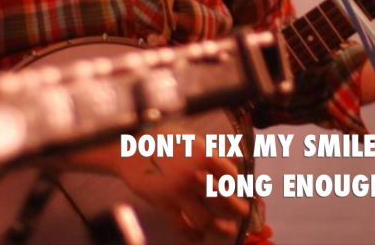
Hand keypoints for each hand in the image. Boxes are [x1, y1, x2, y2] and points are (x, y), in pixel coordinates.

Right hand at [66, 139, 248, 239]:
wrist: (129, 145)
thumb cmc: (161, 138)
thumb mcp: (191, 139)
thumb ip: (211, 153)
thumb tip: (233, 163)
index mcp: (205, 155)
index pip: (232, 176)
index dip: (237, 184)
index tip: (240, 189)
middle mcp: (195, 175)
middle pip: (225, 201)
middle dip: (239, 211)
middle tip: (244, 214)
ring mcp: (179, 192)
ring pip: (206, 220)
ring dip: (220, 228)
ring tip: (227, 230)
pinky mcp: (163, 204)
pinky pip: (182, 227)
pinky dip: (193, 235)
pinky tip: (199, 236)